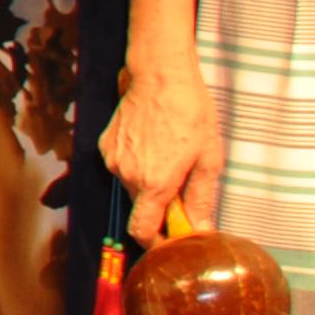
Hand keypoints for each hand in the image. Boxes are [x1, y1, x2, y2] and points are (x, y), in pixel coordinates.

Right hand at [100, 63, 223, 245]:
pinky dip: (136, 164)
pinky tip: (152, 143)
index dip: (156, 241)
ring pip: (131, 186)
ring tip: (168, 156)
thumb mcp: (208, 157)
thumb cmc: (190, 112)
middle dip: (159, 206)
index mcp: (154, 183)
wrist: (160, 73)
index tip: (171, 239)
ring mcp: (113, 159)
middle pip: (139, 208)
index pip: (142, 231)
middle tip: (182, 186)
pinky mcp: (106, 144)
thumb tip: (201, 229)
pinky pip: (122, 166)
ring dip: (148, 183)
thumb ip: (201, 198)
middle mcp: (127, 175)